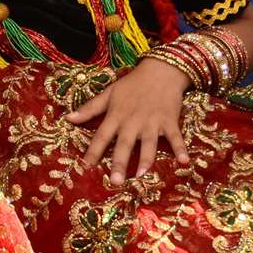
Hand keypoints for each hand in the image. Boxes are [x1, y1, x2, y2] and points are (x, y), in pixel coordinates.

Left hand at [66, 58, 190, 184]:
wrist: (159, 71)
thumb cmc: (131, 84)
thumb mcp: (108, 93)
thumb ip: (89, 108)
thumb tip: (68, 118)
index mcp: (116, 115)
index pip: (101, 136)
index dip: (93, 151)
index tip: (85, 167)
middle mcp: (132, 121)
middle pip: (124, 144)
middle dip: (119, 162)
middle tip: (115, 182)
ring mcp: (152, 122)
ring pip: (148, 144)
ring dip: (145, 159)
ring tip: (141, 175)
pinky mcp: (170, 121)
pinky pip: (175, 137)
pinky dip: (180, 148)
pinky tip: (184, 161)